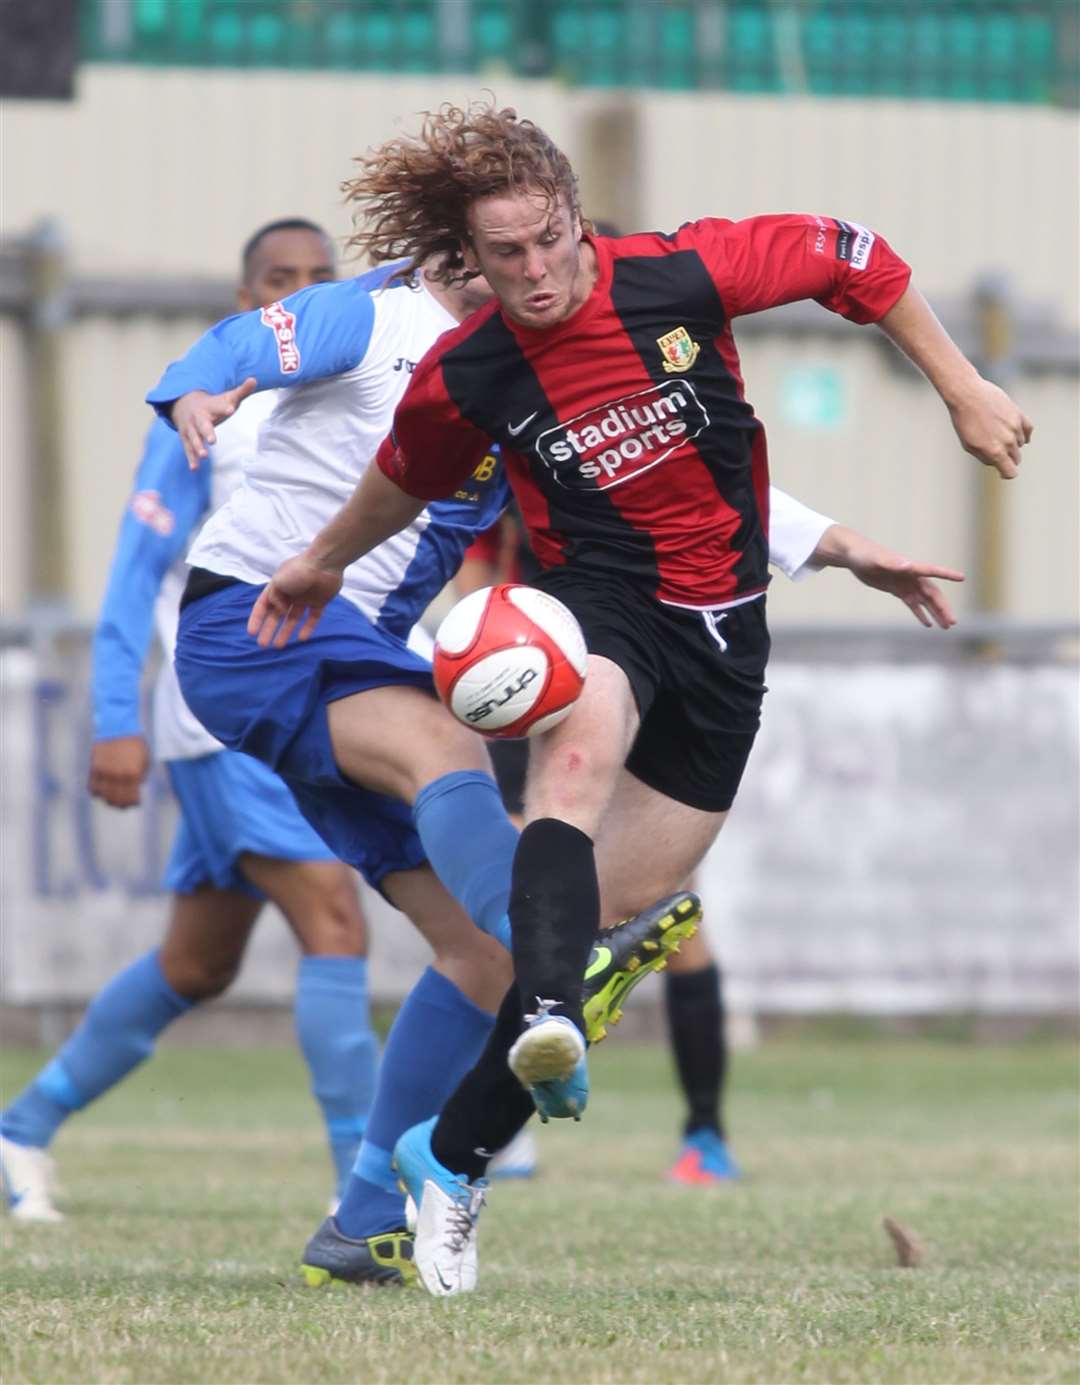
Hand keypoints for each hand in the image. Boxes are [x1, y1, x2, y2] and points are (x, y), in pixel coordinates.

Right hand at [88, 735, 149, 806]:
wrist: (117, 726)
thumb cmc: (134, 743)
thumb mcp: (145, 759)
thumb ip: (141, 776)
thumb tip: (135, 789)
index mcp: (133, 773)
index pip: (132, 799)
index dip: (134, 803)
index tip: (135, 802)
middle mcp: (118, 775)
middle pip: (116, 800)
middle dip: (121, 804)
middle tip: (123, 803)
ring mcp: (104, 772)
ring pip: (103, 796)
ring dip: (108, 799)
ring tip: (112, 796)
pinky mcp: (94, 768)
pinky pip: (92, 788)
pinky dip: (97, 791)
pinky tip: (102, 789)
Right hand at [171, 378, 257, 468]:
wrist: (183, 403)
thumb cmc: (212, 404)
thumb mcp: (226, 396)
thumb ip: (241, 391)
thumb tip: (254, 379)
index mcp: (209, 406)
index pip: (218, 406)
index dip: (225, 407)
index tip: (231, 408)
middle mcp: (198, 417)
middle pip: (202, 424)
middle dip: (207, 432)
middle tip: (212, 440)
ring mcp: (190, 428)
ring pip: (193, 438)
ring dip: (197, 447)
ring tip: (204, 455)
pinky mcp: (186, 438)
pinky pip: (187, 448)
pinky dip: (191, 458)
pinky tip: (194, 468)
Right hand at [247, 555, 343, 646]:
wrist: (325, 563)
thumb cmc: (299, 571)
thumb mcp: (278, 582)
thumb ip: (275, 599)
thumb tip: (281, 611)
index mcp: (277, 586)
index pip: (263, 605)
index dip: (256, 619)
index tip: (251, 633)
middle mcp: (290, 593)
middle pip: (277, 615)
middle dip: (269, 629)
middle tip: (263, 645)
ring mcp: (305, 598)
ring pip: (293, 618)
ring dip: (285, 632)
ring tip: (279, 646)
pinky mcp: (319, 602)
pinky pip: (312, 618)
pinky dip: (307, 628)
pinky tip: (301, 638)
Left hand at [845, 536, 963, 628]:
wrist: (854, 556)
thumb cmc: (865, 555)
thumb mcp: (877, 560)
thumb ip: (893, 563)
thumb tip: (908, 565)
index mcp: (910, 567)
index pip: (932, 571)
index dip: (947, 574)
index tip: (962, 577)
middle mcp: (912, 576)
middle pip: (933, 594)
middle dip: (943, 608)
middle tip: (953, 623)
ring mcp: (906, 584)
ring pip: (925, 601)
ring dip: (936, 613)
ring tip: (946, 627)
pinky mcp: (898, 590)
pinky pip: (913, 604)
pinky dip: (920, 614)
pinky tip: (927, 624)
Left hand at [947, 377, 1032, 479]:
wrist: (967, 395)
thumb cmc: (964, 421)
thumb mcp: (968, 445)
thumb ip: (984, 456)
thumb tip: (996, 462)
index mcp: (995, 451)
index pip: (1010, 472)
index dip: (1006, 473)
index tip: (1002, 470)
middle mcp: (1008, 441)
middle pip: (1016, 458)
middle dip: (1007, 458)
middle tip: (995, 450)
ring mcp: (1015, 427)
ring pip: (1021, 444)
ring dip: (1012, 443)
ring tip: (996, 434)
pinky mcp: (1019, 414)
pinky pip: (1028, 429)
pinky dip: (1025, 434)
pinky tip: (1019, 434)